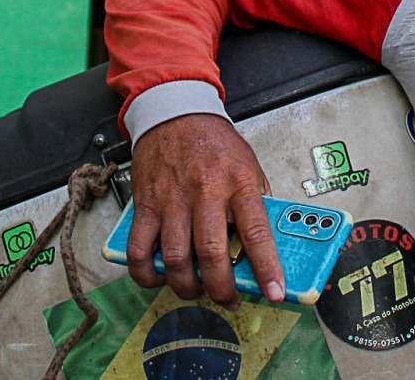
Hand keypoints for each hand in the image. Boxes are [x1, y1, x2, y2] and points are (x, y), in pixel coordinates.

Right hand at [127, 113, 284, 308]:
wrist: (176, 114)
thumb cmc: (214, 142)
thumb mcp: (249, 164)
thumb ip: (258, 201)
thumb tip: (268, 241)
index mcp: (238, 182)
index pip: (256, 232)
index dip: (267, 268)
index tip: (274, 292)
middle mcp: (205, 192)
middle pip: (212, 254)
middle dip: (221, 288)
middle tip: (228, 299)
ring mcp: (172, 200)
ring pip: (176, 259)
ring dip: (187, 287)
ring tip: (197, 290)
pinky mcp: (146, 205)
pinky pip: (140, 251)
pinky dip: (147, 274)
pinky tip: (160, 277)